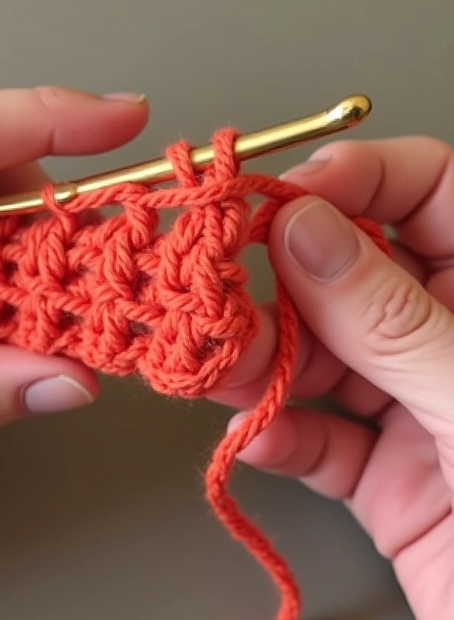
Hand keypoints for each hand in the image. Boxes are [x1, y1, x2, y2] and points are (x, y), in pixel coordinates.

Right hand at [209, 137, 453, 617]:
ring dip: (264, 361)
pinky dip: (282, 436)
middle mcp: (453, 341)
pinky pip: (322, 439)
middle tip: (224, 290)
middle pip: (353, 272)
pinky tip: (257, 435)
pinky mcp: (388, 475)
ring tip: (224, 368)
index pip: (432, 190)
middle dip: (283, 282)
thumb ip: (391, 320)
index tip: (283, 199)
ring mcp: (419, 407)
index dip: (356, 179)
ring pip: (323, 356)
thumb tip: (305, 230)